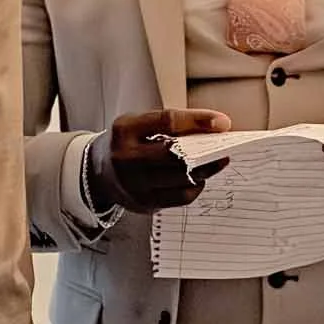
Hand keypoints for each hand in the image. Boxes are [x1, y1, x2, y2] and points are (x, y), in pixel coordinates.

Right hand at [87, 108, 231, 214]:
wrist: (98, 173)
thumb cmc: (127, 143)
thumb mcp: (138, 124)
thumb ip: (170, 125)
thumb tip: (214, 128)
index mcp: (125, 130)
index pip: (167, 121)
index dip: (198, 120)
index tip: (222, 122)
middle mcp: (127, 157)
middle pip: (176, 155)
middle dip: (206, 152)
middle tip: (224, 149)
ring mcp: (134, 183)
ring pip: (181, 179)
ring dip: (205, 171)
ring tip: (217, 162)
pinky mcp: (144, 202)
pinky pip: (179, 197)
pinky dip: (195, 187)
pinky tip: (200, 178)